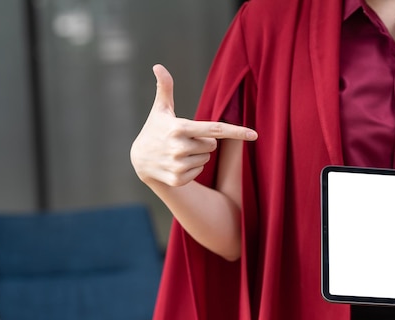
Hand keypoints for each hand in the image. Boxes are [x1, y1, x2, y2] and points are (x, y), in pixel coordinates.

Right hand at [130, 64, 257, 186]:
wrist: (139, 160)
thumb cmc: (155, 130)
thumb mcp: (160, 110)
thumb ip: (165, 88)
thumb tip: (158, 65)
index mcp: (179, 128)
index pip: (215, 130)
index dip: (237, 131)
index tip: (254, 135)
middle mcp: (179, 147)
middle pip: (212, 145)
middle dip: (203, 141)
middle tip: (185, 139)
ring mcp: (178, 165)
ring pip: (206, 159)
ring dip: (198, 155)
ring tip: (179, 152)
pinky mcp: (178, 179)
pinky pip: (199, 172)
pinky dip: (192, 168)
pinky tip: (177, 164)